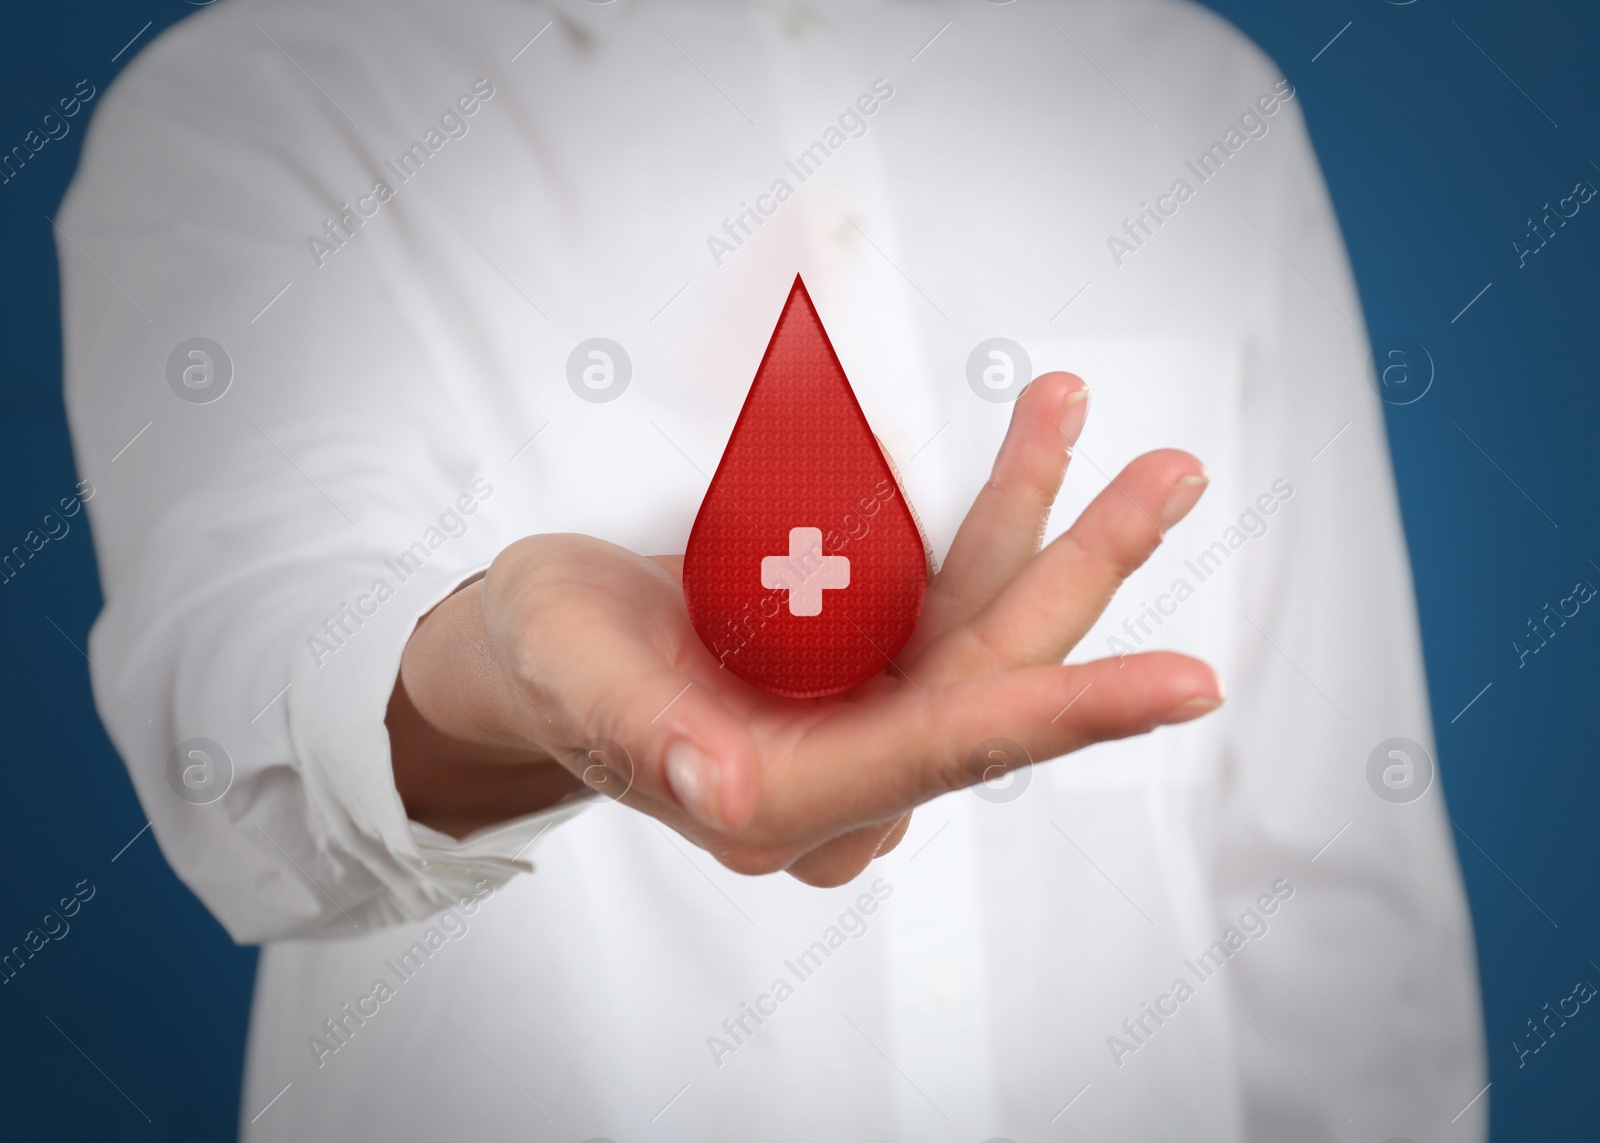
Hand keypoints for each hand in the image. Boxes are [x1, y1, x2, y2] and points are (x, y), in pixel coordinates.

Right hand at [390, 372, 1221, 885]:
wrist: (539, 654)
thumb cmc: (550, 666)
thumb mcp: (575, 678)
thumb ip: (645, 737)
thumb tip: (716, 787)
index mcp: (781, 794)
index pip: (947, 751)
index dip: (1069, 712)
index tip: (1181, 683)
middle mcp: (846, 766)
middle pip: (994, 673)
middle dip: (1085, 570)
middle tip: (1164, 476)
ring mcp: (862, 713)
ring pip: (986, 622)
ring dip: (1047, 519)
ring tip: (1076, 411)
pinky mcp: (863, 662)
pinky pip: (950, 590)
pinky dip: (990, 515)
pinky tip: (1026, 446)